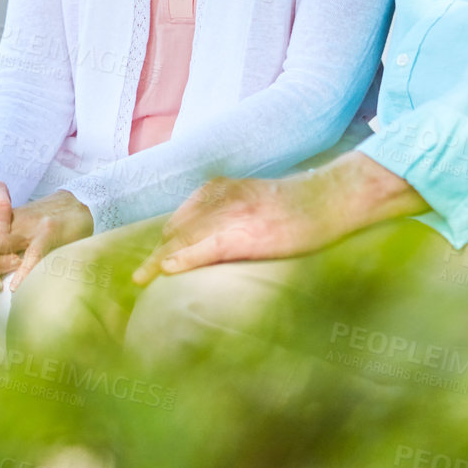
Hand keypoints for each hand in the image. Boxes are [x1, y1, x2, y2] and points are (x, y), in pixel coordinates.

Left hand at [3, 190, 93, 291]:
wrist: (79, 204)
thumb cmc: (52, 224)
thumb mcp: (24, 231)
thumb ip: (6, 246)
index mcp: (6, 223)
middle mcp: (15, 223)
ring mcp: (32, 226)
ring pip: (6, 250)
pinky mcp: (49, 231)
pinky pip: (33, 254)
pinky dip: (23, 271)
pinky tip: (15, 287)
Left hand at [131, 155, 424, 284]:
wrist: (329, 198)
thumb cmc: (298, 205)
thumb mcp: (254, 199)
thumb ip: (230, 212)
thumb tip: (211, 241)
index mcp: (220, 189)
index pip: (182, 218)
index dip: (165, 241)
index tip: (152, 260)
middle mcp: (220, 197)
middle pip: (177, 228)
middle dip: (158, 252)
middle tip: (139, 276)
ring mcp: (231, 214)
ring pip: (184, 238)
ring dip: (161, 260)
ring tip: (141, 279)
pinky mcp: (245, 233)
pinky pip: (205, 248)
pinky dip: (183, 258)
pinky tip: (167, 270)